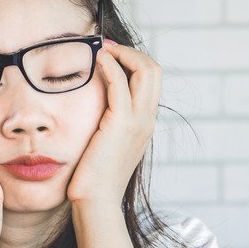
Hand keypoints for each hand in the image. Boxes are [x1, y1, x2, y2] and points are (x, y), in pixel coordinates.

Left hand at [66, 39, 160, 205]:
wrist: (96, 201)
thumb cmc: (94, 177)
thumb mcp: (106, 144)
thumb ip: (107, 123)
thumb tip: (94, 107)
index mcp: (145, 124)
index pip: (151, 81)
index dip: (133, 61)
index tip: (110, 55)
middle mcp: (147, 120)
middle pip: (154, 70)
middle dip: (131, 52)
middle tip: (106, 47)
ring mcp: (138, 122)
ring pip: (146, 71)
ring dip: (123, 53)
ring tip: (101, 49)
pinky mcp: (121, 124)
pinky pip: (120, 84)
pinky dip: (110, 66)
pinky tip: (96, 61)